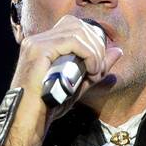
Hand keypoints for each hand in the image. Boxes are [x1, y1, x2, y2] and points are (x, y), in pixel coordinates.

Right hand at [8, 15, 124, 144]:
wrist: (28, 120)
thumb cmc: (49, 105)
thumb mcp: (80, 82)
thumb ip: (97, 65)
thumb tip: (118, 51)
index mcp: (44, 44)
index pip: (73, 25)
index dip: (92, 39)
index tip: (98, 63)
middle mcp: (38, 39)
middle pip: (77, 25)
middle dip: (96, 45)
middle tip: (98, 69)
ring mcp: (36, 43)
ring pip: (76, 31)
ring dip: (94, 51)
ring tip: (95, 72)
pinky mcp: (38, 50)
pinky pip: (71, 41)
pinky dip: (88, 54)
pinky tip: (90, 70)